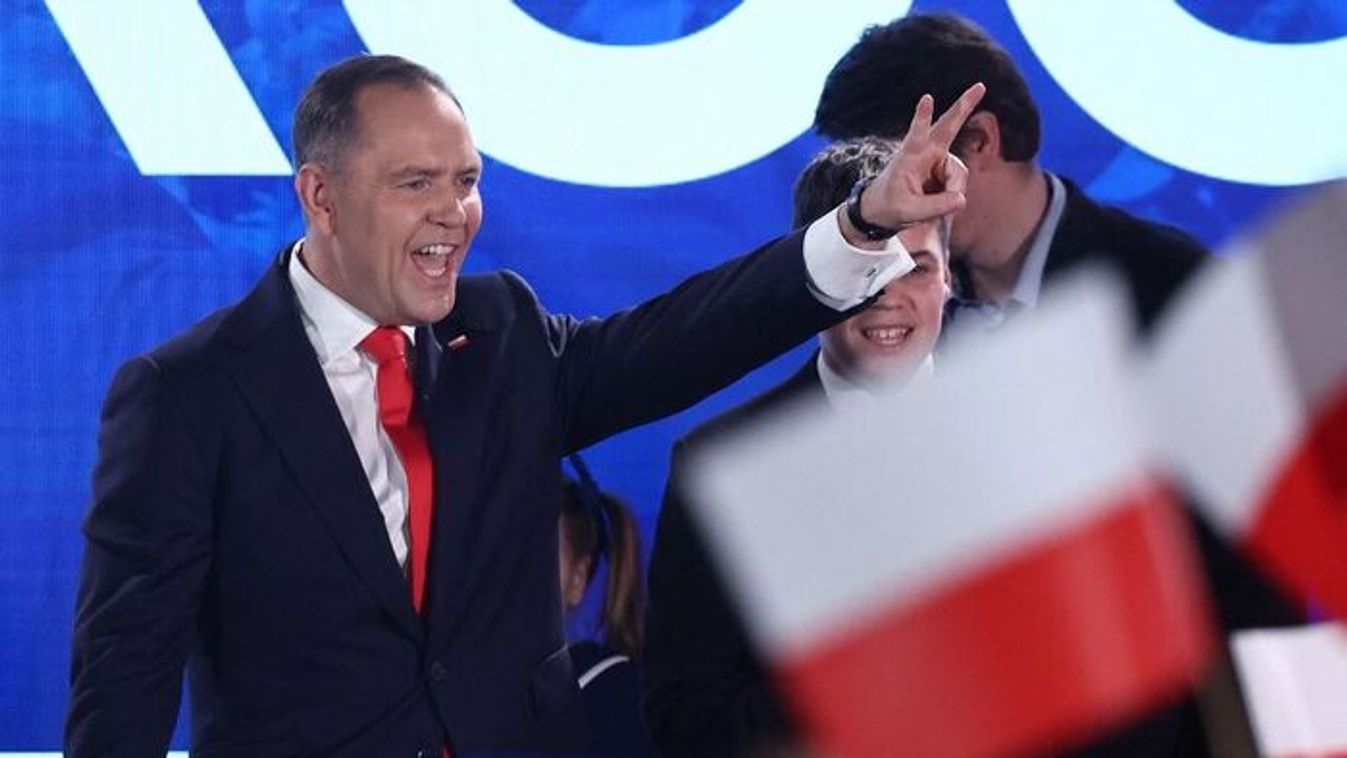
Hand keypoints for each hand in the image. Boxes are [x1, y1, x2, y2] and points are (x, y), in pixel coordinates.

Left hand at [851, 83, 985, 236]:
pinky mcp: (945, 172)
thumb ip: (935, 207)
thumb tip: (961, 198)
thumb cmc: (888, 207)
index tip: (927, 98)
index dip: (922, 117)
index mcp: (909, 156)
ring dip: (952, 193)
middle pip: (948, 127)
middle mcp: (926, 153)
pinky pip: (958, 186)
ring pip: (959, 175)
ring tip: (934, 210)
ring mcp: (938, 161)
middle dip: (964, 106)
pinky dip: (952, 199)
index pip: (917, 134)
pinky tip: (938, 205)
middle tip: (980, 86)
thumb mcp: (908, 213)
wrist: (883, 211)